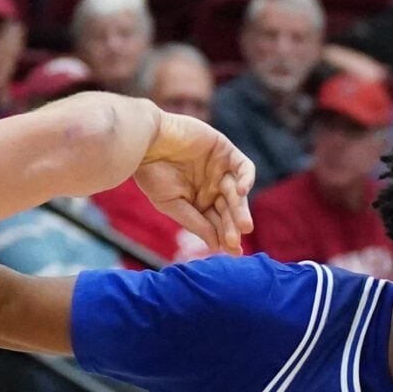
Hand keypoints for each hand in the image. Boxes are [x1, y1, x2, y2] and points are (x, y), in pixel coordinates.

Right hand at [135, 110, 254, 256]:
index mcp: (199, 203)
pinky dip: (246, 178)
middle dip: (233, 227)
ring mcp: (220, 169)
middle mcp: (212, 188)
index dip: (225, 237)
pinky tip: (241, 191)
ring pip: (236, 193)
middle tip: (236, 242)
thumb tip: (216, 247)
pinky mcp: (225, 151)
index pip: (217, 223)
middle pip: (229, 211)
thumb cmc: (152, 173)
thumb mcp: (171, 205)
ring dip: (241, 210)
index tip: (232, 252)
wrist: (145, 139)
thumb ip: (195, 223)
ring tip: (244, 227)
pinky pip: (243, 166)